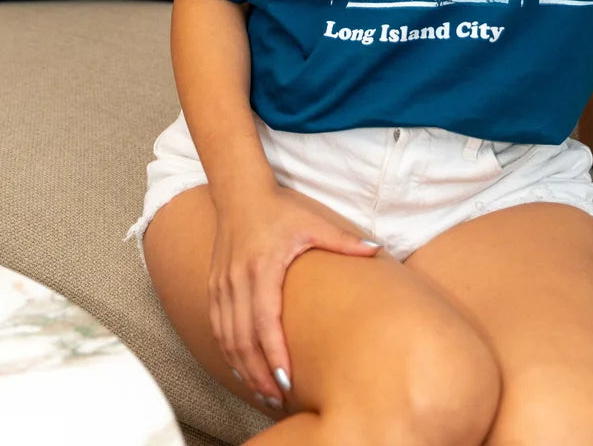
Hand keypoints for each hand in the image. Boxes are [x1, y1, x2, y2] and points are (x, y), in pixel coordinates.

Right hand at [208, 185, 380, 411]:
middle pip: (242, 339)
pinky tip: (243, 369)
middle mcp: (237, 279)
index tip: (286, 381)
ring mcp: (222, 284)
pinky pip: (217, 327)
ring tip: (264, 392)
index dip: (273, 354)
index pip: (264, 321)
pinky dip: (229, 352)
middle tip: (277, 398)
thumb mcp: (313, 222)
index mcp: (262, 267)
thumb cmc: (280, 209)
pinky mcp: (214, 286)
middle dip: (259, 373)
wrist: (240, 193)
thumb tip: (378, 249)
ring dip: (243, 368)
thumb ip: (344, 240)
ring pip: (227, 338)